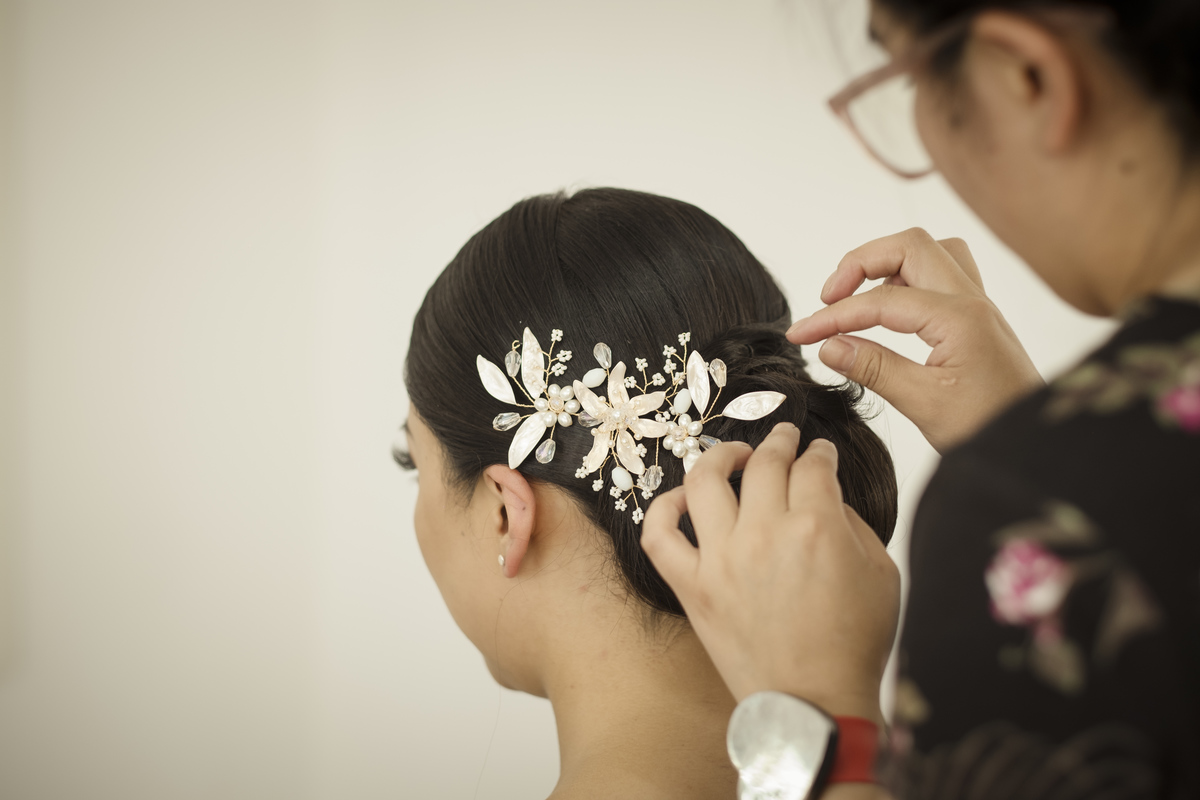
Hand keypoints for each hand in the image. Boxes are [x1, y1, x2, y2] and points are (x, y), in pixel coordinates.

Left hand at [641, 425, 900, 723]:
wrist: (815, 704)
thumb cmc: (851, 647)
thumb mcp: (881, 573)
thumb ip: (852, 523)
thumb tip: (824, 497)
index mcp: (817, 527)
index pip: (812, 465)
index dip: (818, 452)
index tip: (818, 452)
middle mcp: (764, 534)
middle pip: (763, 463)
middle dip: (778, 441)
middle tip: (783, 438)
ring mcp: (722, 559)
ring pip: (704, 480)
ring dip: (719, 457)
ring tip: (732, 456)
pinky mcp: (693, 587)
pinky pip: (660, 534)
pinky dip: (663, 508)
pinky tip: (682, 499)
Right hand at [788, 228, 1042, 453]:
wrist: (1037, 446)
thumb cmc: (991, 429)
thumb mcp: (924, 404)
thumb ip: (873, 368)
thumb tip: (828, 345)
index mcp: (959, 319)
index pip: (881, 299)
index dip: (834, 315)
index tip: (801, 335)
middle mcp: (971, 301)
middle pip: (909, 245)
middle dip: (860, 263)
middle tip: (829, 298)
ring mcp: (978, 306)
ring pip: (930, 252)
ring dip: (887, 262)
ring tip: (858, 296)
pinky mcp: (978, 318)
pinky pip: (942, 273)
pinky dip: (908, 277)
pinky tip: (891, 308)